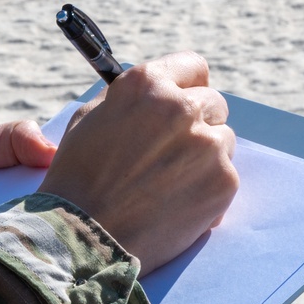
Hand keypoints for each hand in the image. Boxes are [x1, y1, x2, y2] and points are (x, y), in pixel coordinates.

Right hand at [38, 51, 238, 275]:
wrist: (82, 236)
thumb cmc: (77, 178)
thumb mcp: (89, 119)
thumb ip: (129, 99)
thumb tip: (157, 92)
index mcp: (147, 84)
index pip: (192, 66)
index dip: (185, 86)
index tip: (181, 101)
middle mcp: (182, 106)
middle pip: (212, 103)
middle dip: (195, 123)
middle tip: (168, 152)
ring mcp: (207, 144)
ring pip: (223, 139)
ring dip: (203, 155)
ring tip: (166, 183)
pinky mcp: (223, 181)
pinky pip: (226, 175)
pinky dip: (206, 188)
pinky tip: (174, 203)